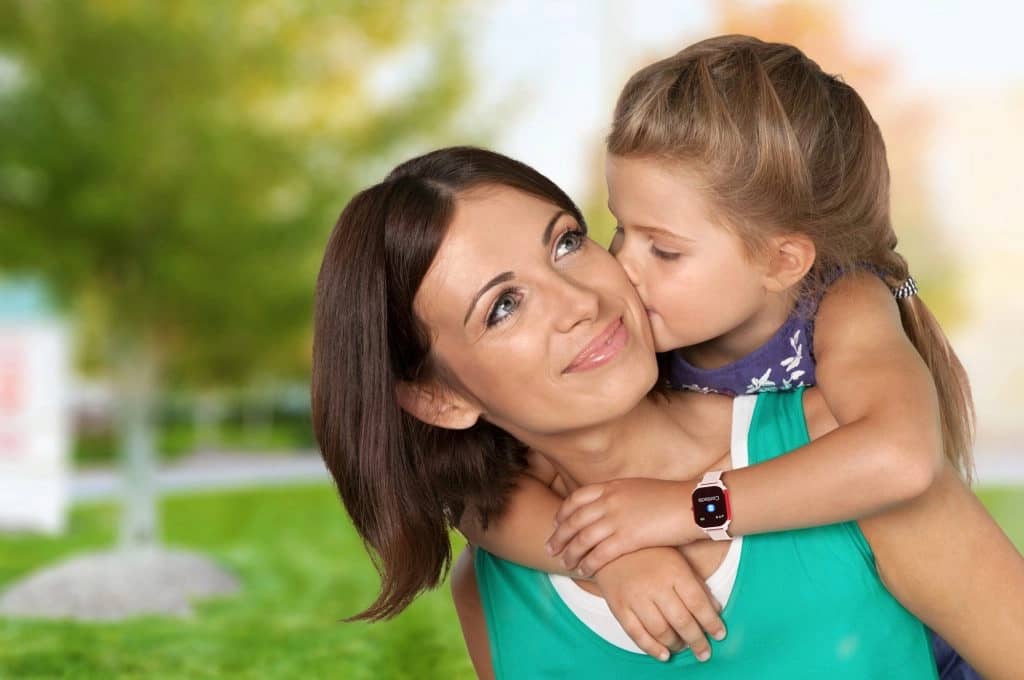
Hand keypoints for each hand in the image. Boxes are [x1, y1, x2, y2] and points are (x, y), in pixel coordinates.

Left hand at [546, 477, 699, 575]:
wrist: (693, 505)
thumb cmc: (671, 499)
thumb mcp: (638, 488)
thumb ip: (620, 495)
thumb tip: (609, 505)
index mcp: (612, 486)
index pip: (577, 498)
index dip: (563, 512)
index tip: (556, 523)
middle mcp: (610, 500)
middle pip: (574, 520)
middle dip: (559, 536)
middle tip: (550, 548)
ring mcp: (618, 519)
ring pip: (583, 539)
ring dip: (570, 553)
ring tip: (564, 563)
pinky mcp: (628, 538)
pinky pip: (600, 554)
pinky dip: (588, 563)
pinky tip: (584, 571)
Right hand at [593, 547, 725, 661]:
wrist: (609, 547)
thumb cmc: (649, 553)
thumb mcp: (677, 560)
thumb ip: (697, 584)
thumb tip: (715, 609)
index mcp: (673, 570)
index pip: (697, 602)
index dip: (711, 622)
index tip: (720, 634)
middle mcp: (655, 584)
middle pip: (681, 620)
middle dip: (697, 640)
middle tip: (704, 652)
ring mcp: (635, 596)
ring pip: (660, 630)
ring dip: (676, 644)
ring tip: (683, 647)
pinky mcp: (619, 606)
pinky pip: (637, 634)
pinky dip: (652, 648)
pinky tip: (664, 654)